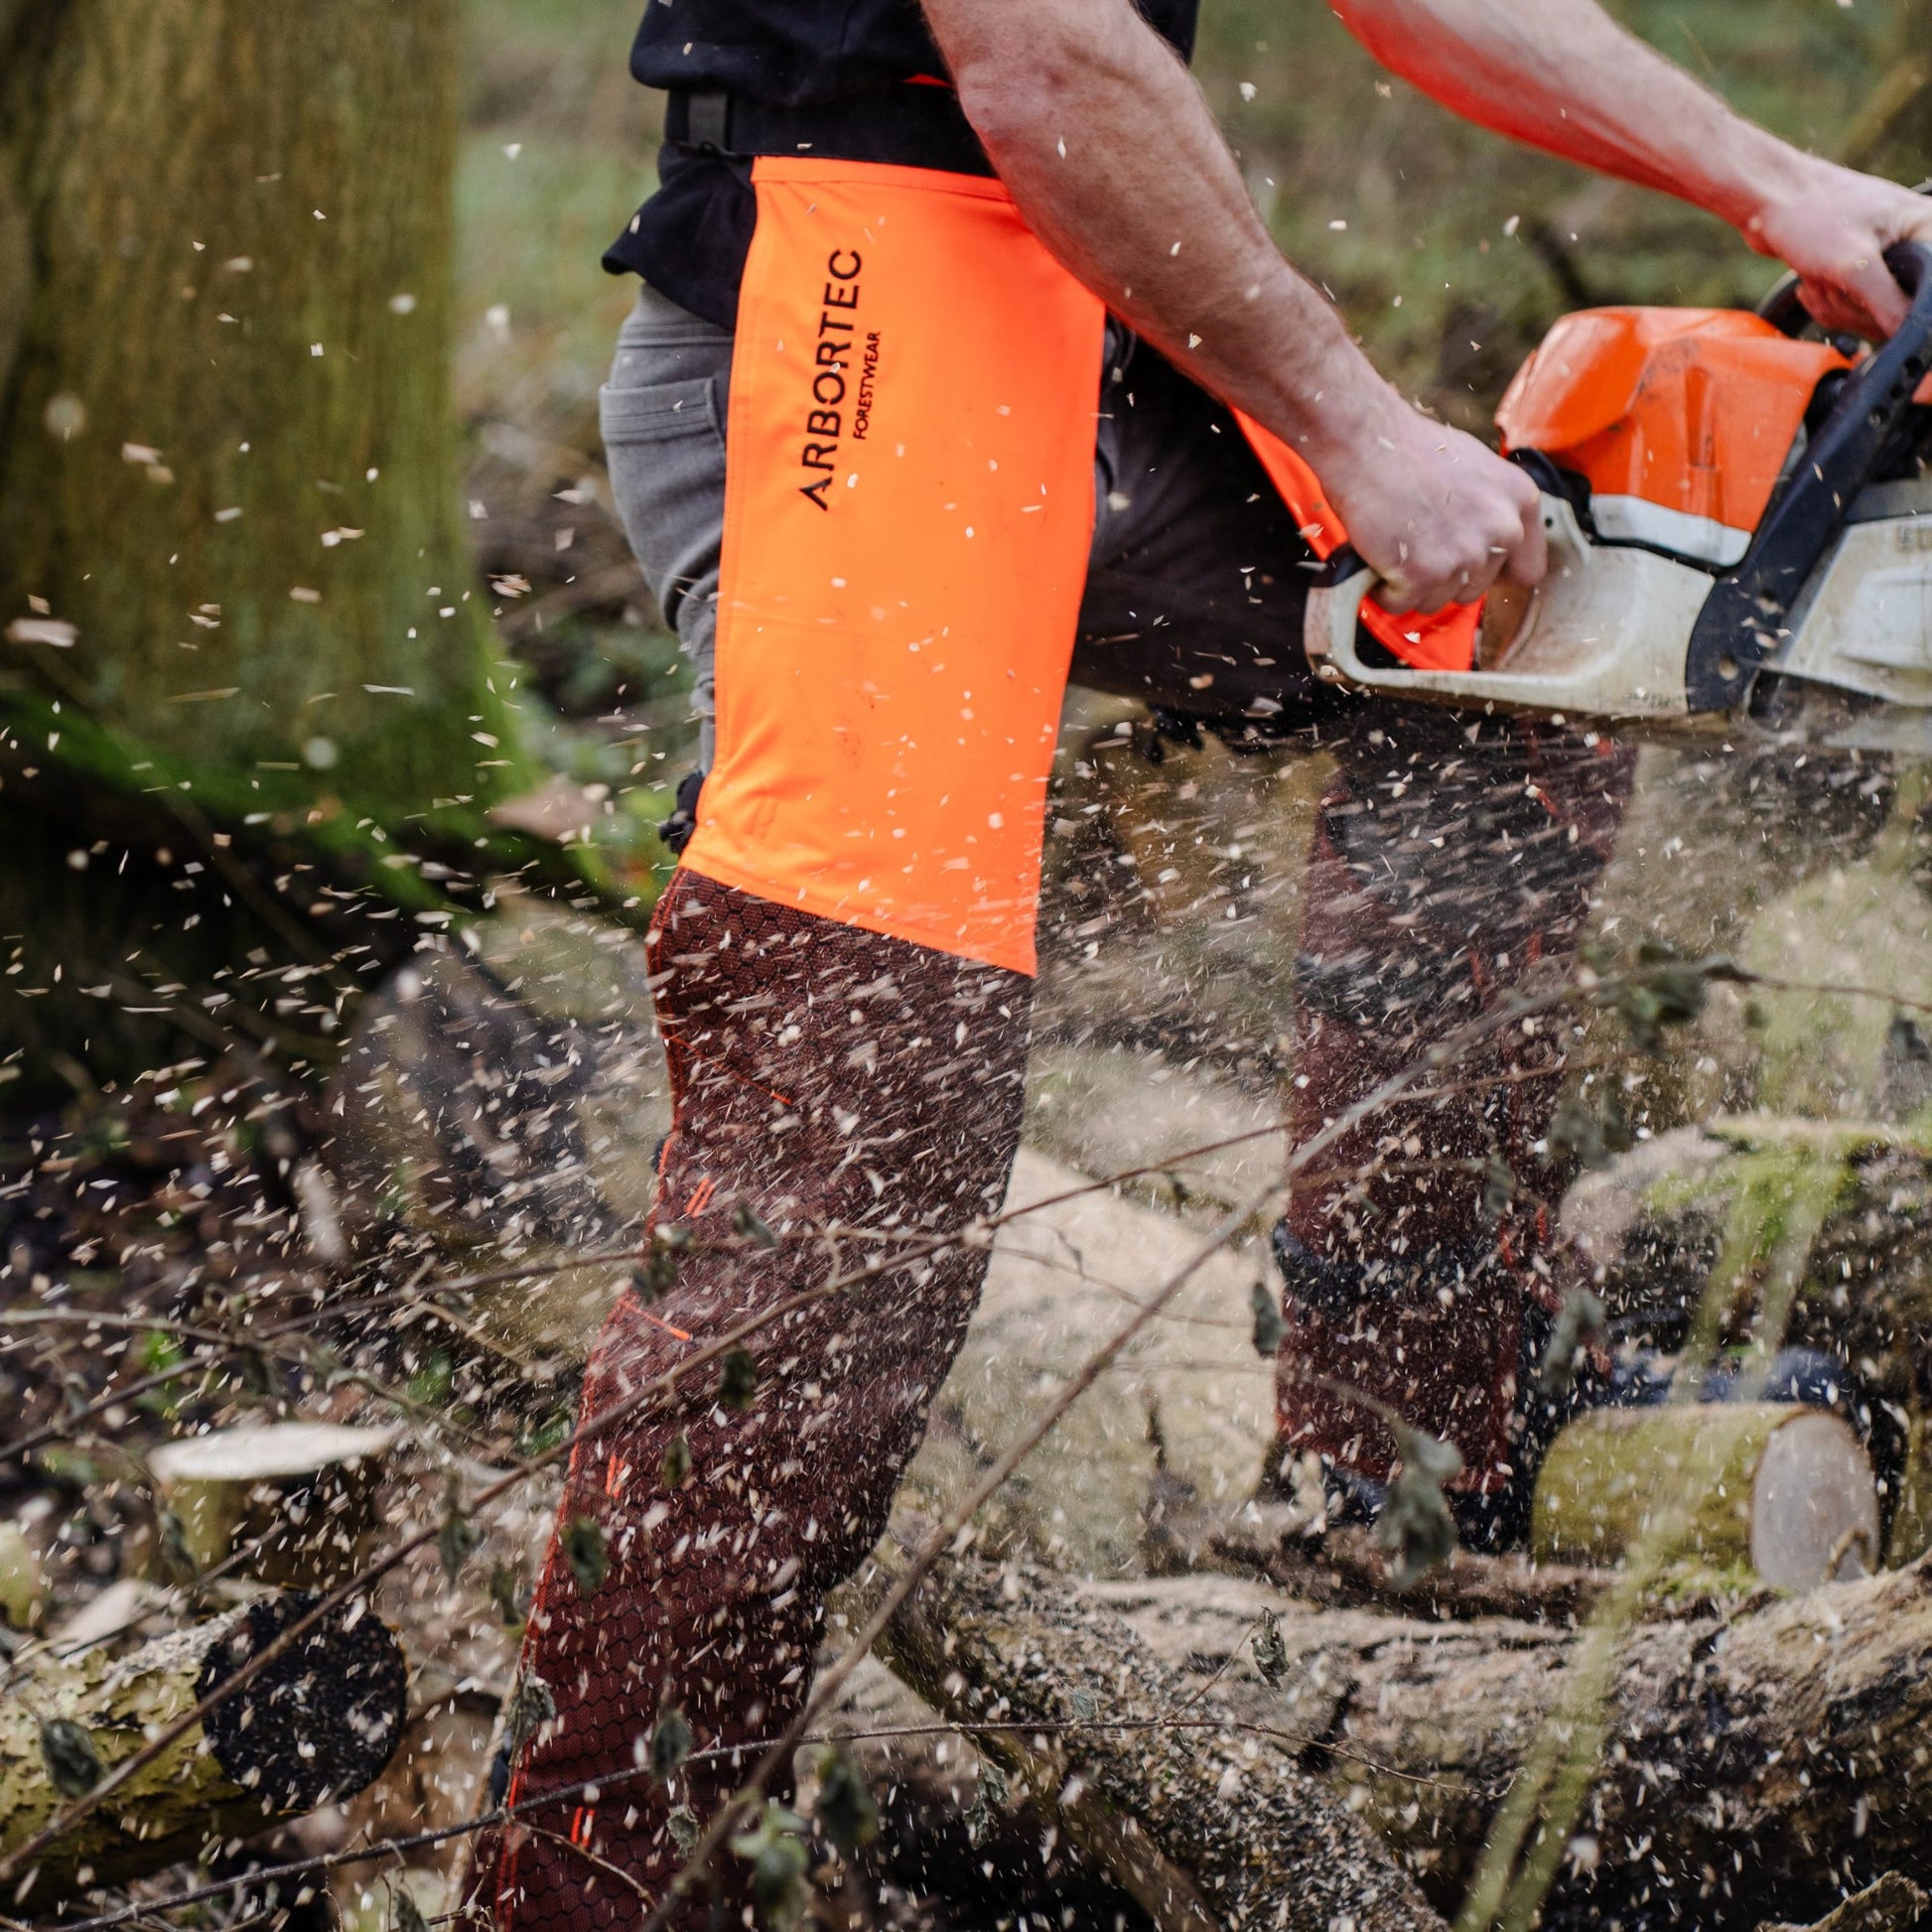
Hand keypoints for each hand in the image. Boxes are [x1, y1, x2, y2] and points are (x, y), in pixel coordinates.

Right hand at [1313, 399, 1546, 614]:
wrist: (1366, 442)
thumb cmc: (1410, 449)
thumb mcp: (1476, 468)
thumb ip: (1492, 508)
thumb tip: (1490, 541)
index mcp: (1520, 500)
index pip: (1527, 570)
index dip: (1493, 574)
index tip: (1471, 570)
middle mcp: (1501, 530)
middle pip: (1474, 590)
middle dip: (1442, 577)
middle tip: (1416, 544)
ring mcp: (1465, 554)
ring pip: (1436, 601)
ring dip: (1410, 584)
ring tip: (1395, 545)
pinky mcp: (1424, 573)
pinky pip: (1400, 604)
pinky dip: (1382, 589)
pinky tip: (1377, 556)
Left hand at [1748, 160, 1931, 339]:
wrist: (1769, 202)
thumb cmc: (1810, 216)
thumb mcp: (1853, 265)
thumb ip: (1887, 303)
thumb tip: (1906, 333)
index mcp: (1928, 229)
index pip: (1926, 293)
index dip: (1895, 308)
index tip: (1862, 300)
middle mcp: (1916, 241)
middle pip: (1899, 311)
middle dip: (1853, 305)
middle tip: (1830, 279)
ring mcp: (1889, 257)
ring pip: (1870, 314)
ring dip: (1835, 303)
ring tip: (1819, 273)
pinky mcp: (1864, 270)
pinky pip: (1851, 308)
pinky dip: (1827, 302)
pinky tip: (1814, 280)